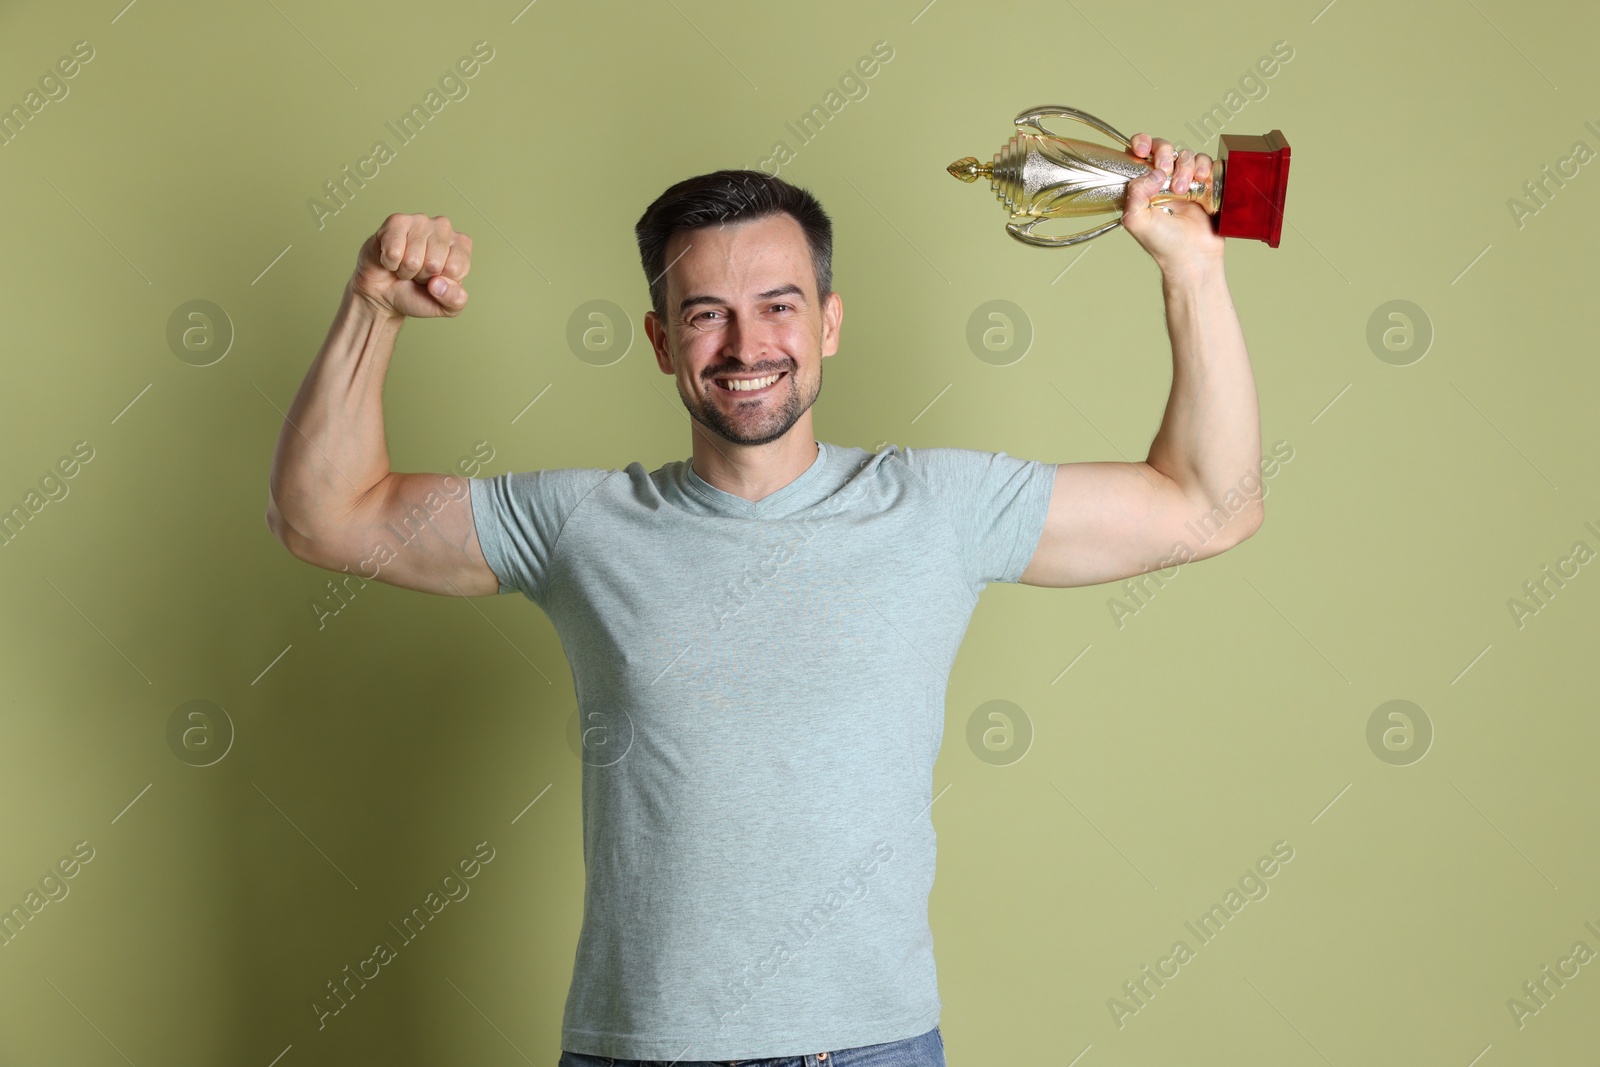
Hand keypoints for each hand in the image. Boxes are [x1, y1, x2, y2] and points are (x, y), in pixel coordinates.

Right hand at [351, 213, 471, 318]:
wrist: (384, 293)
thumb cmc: (417, 293)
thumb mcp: (445, 307)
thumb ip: (455, 300)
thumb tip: (439, 283)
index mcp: (461, 245)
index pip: (456, 269)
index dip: (442, 282)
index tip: (435, 279)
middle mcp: (444, 228)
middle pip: (434, 264)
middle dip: (422, 276)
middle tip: (417, 272)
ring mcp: (420, 221)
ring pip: (413, 259)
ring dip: (405, 270)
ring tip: (405, 265)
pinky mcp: (396, 221)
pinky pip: (394, 252)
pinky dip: (390, 263)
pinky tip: (392, 258)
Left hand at [1120, 134, 1224, 277]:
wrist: (1193, 257)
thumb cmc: (1164, 244)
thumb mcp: (1136, 221)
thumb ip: (1134, 193)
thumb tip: (1152, 172)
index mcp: (1142, 186)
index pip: (1138, 154)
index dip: (1141, 144)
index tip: (1142, 151)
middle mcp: (1162, 181)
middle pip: (1163, 148)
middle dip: (1165, 154)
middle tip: (1166, 172)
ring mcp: (1185, 181)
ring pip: (1185, 154)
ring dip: (1185, 167)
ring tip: (1183, 190)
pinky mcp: (1205, 184)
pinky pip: (1206, 162)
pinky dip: (1204, 167)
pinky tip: (1201, 182)